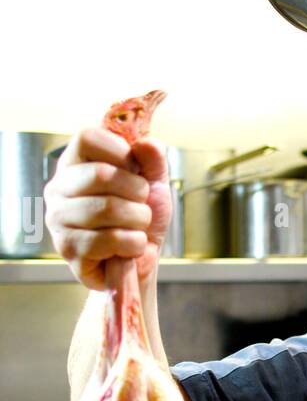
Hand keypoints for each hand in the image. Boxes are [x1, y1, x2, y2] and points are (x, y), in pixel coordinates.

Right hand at [44, 127, 170, 290]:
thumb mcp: (154, 183)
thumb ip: (153, 159)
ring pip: (108, 208)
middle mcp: (59, 187)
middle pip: (101, 174)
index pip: (87, 138)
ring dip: (138, 220)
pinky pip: (110, 239)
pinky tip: (128, 248)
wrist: (139, 263)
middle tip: (140, 205)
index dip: (121, 152)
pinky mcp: (68, 248)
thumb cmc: (139, 219)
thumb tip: (147, 143)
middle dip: (137, 192)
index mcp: (75, 163)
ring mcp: (58, 218)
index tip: (135, 171)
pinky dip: (133, 244)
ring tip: (136, 227)